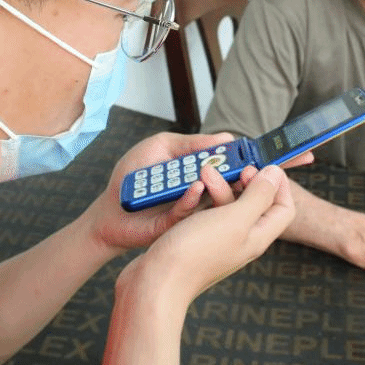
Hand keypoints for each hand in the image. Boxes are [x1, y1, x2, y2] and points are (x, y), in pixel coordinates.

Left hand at [89, 131, 243, 253]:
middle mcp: (200, 193)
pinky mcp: (175, 225)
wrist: (107, 207)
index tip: (256, 154)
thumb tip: (226, 139)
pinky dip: (192, 198)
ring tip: (221, 172)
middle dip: (241, 176)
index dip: (244, 161)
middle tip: (249, 169)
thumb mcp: (162, 147)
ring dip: (219, 186)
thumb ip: (191, 143)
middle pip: (230, 186)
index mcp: (200, 173)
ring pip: (213, 202)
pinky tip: (195, 187)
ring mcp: (189, 211)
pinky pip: (188, 212)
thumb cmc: (132, 174)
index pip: (229, 166)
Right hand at [121, 165, 295, 305]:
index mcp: (257, 237)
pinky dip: (203, 198)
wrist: (155, 282)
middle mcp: (241, 240)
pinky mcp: (197, 239)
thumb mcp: (235, 218)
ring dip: (219, 186)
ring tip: (204, 172)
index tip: (261, 166)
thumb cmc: (194, 253)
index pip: (284, 208)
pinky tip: (192, 190)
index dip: (278, 185)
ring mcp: (219, 241)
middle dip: (243, 180)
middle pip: (255, 203)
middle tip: (230, 168)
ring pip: (228, 205)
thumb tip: (276, 175)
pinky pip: (207, 212)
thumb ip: (259, 196)